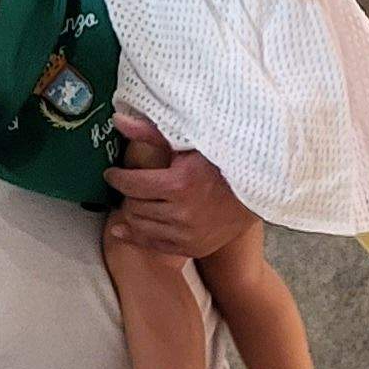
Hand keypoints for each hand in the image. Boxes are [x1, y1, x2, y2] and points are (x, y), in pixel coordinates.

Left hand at [102, 114, 250, 256]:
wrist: (256, 191)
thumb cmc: (221, 161)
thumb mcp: (188, 143)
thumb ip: (151, 133)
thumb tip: (117, 120)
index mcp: (179, 184)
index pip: (131, 184)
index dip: (117, 178)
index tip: (112, 173)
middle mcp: (182, 213)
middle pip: (133, 206)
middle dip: (127, 194)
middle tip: (128, 186)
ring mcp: (188, 234)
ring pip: (140, 226)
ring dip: (132, 213)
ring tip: (133, 201)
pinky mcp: (194, 248)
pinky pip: (154, 245)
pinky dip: (136, 236)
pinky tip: (123, 229)